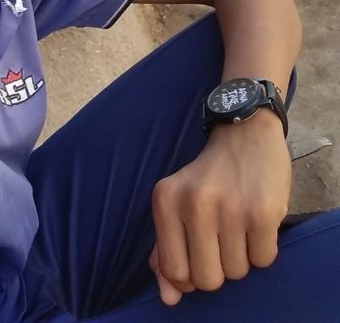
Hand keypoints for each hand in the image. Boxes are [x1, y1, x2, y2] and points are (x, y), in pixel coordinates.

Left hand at [149, 110, 290, 304]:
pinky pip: (264, 260)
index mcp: (166, 200)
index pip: (174, 271)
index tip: (199, 254)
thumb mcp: (176, 202)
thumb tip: (168, 297)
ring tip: (239, 224)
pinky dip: (262, 248)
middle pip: (207, 280)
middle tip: (221, 240)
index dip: (190, 275)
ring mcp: (230, 207)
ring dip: (241, 257)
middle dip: (217, 269)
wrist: (244, 133)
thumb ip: (166, 249)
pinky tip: (256, 221)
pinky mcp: (263, 211)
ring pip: (237, 273)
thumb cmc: (208, 176)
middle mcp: (194, 203)